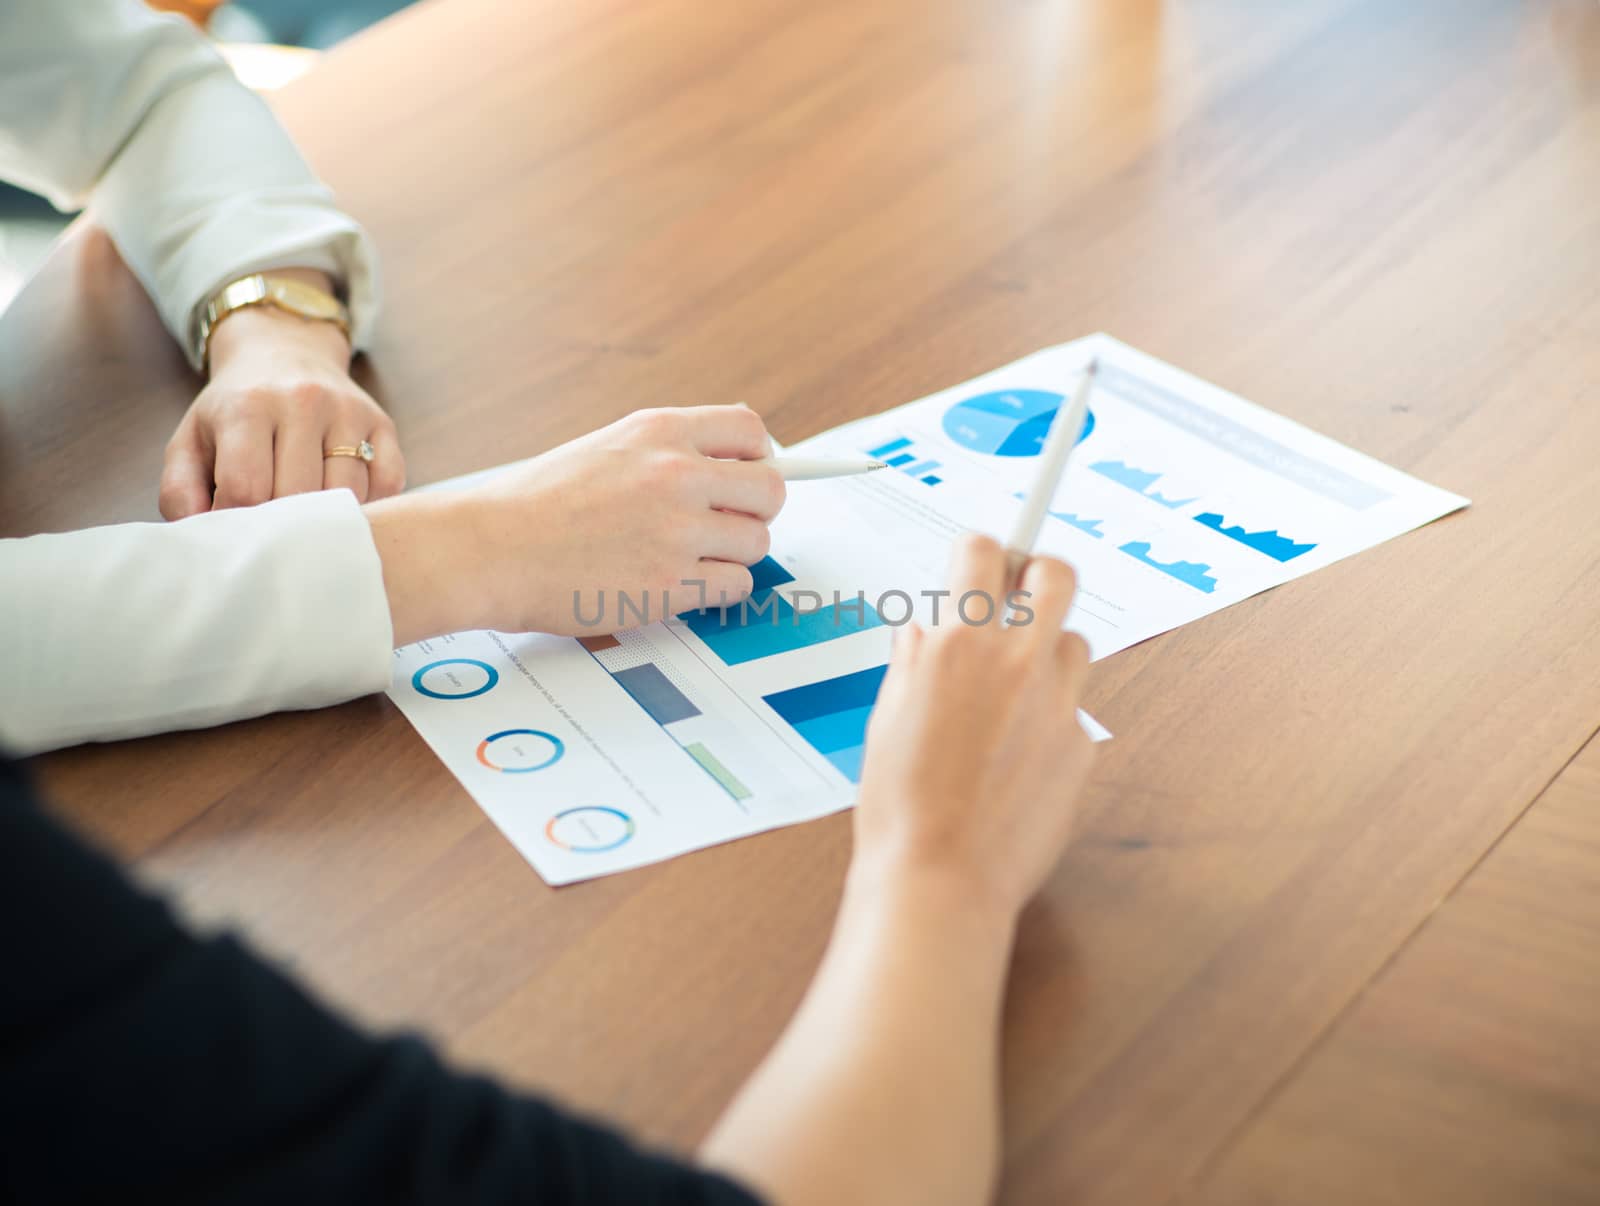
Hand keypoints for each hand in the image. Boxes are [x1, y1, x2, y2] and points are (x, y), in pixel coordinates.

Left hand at [159, 279, 403, 518]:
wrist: (285, 353)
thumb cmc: (235, 410)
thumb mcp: (191, 441)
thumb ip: (179, 492)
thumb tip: (201, 538)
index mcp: (248, 406)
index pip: (246, 488)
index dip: (238, 522)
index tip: (237, 530)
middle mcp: (303, 401)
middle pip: (299, 495)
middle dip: (283, 525)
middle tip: (273, 530)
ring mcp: (349, 411)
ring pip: (347, 494)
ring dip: (327, 518)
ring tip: (306, 517)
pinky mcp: (382, 423)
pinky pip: (387, 485)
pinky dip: (370, 504)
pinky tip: (343, 501)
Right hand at [365, 405, 785, 644]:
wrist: (490, 550)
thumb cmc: (536, 504)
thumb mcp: (605, 448)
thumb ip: (665, 451)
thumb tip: (727, 463)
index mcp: (659, 432)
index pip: (750, 431)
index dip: (757, 458)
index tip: (745, 479)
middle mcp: (676, 474)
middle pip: (771, 489)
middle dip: (756, 511)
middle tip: (727, 525)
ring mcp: (677, 531)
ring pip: (757, 543)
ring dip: (732, 555)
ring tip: (688, 559)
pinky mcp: (672, 584)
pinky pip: (735, 587)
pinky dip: (716, 591)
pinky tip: (679, 586)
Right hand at [854, 533, 1094, 918]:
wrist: (940, 877)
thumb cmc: (901, 807)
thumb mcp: (887, 718)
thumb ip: (913, 664)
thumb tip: (922, 634)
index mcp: (957, 644)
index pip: (982, 551)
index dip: (978, 555)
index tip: (978, 565)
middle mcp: (1015, 662)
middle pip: (1055, 573)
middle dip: (1037, 574)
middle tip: (1017, 596)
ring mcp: (1056, 703)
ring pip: (1072, 642)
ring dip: (1046, 652)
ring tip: (1011, 692)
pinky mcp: (1080, 746)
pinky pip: (1073, 709)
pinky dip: (1049, 718)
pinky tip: (1016, 755)